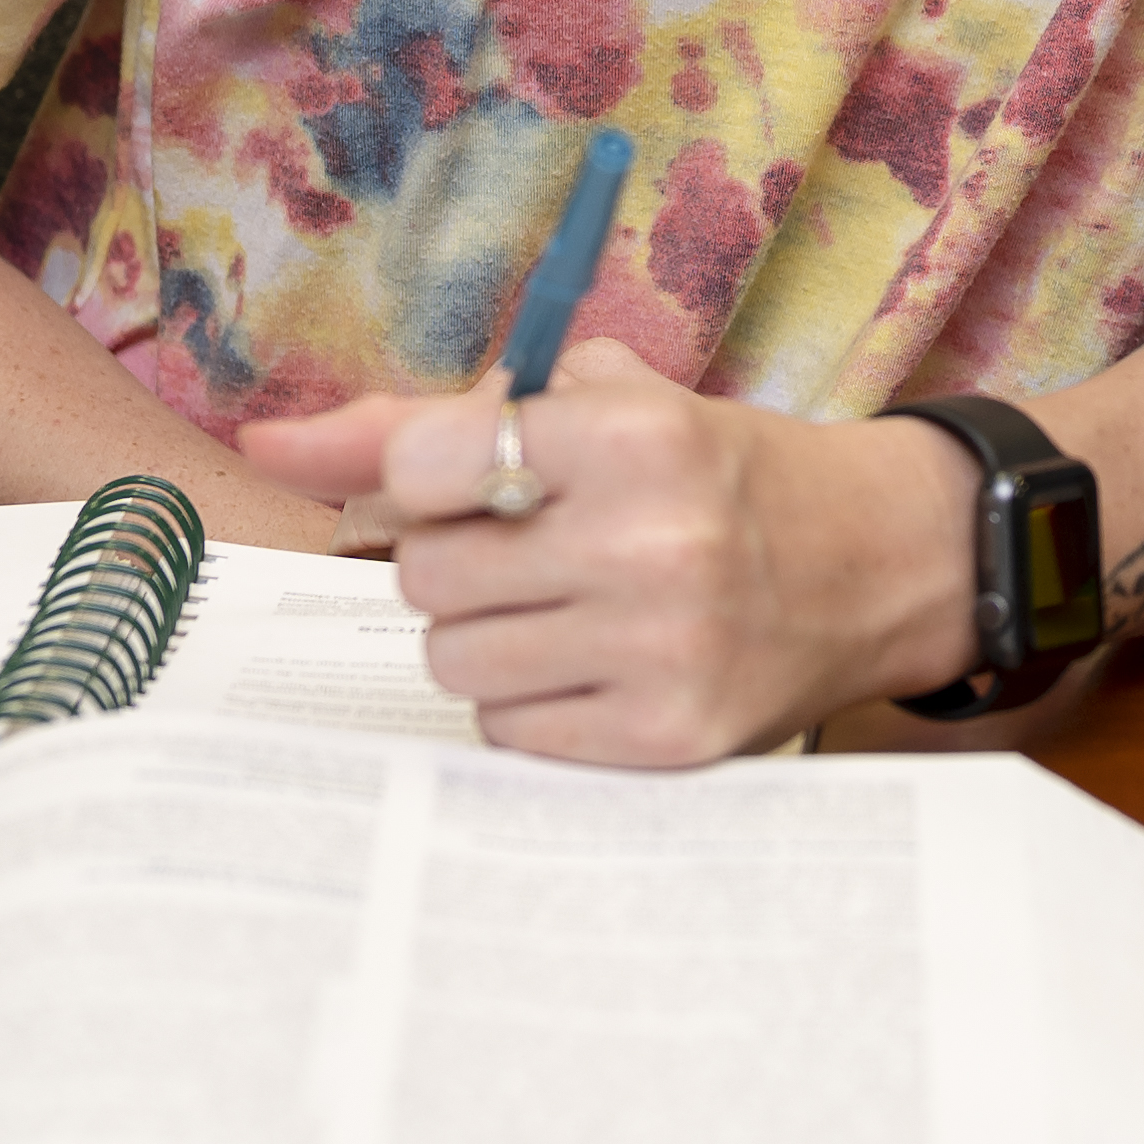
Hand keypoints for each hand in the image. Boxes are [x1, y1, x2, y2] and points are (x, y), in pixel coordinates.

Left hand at [231, 346, 979, 766]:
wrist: (875, 563)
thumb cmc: (712, 472)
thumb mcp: (599, 404)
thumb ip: (424, 419)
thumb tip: (268, 448)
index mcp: (635, 436)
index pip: (427, 461)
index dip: (429, 474)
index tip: (473, 476)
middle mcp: (650, 544)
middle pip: (426, 573)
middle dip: (459, 558)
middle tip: (535, 546)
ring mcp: (661, 652)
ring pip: (453, 658)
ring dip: (487, 633)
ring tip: (568, 606)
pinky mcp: (665, 739)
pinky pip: (506, 728)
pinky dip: (531, 699)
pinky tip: (598, 662)